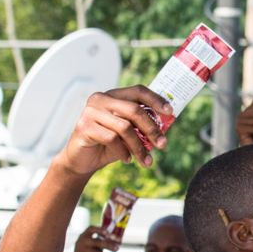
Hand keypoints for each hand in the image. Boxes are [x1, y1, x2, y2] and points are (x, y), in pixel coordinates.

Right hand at [54, 86, 171, 175]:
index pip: (138, 91)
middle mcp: (100, 99)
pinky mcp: (84, 126)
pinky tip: (127, 159)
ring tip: (145, 160)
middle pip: (134, 110)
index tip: (170, 112)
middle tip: (162, 144)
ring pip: (124, 127)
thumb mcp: (128, 133)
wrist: (82, 161)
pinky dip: (123, 152)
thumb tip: (166, 126)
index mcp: (113, 96)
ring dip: (139, 147)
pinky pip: (111, 139)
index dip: (156, 100)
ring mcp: (90, 112)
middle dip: (152, 129)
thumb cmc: (108, 145)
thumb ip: (141, 126)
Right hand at [64, 228, 118, 251]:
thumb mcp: (95, 246)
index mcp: (84, 236)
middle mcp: (80, 243)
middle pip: (96, 242)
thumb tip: (119, 240)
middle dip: (108, 245)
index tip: (108, 232)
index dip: (99, 229)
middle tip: (118, 248)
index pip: (90, 229)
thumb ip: (105, 242)